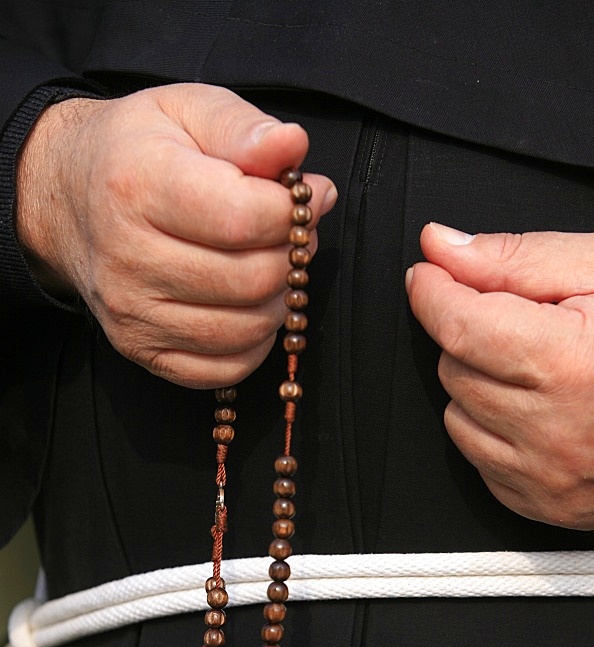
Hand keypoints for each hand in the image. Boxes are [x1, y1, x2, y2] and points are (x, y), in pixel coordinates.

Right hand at [16, 84, 336, 387]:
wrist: (69, 197)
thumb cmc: (137, 150)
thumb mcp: (187, 110)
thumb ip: (242, 128)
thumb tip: (293, 148)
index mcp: (138, 185)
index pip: (243, 218)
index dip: (292, 213)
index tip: (303, 198)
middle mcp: (128, 256)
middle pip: (252, 280)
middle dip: (291, 257)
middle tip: (292, 236)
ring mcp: (131, 311)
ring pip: (245, 330)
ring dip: (278, 301)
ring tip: (270, 267)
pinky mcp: (140, 349)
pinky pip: (222, 369)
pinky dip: (253, 344)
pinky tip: (248, 307)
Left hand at [406, 224, 593, 528]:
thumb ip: (513, 257)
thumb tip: (440, 248)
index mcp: (567, 362)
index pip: (456, 325)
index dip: (432, 290)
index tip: (431, 275)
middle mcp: (554, 430)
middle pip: (453, 370)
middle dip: (473, 337)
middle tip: (524, 325)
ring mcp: (550, 477)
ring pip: (458, 419)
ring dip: (481, 387)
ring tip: (539, 372)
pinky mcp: (549, 507)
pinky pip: (480, 463)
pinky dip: (496, 433)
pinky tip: (541, 413)